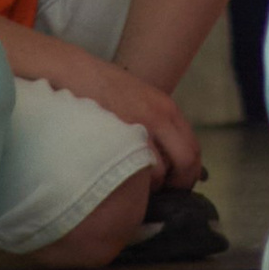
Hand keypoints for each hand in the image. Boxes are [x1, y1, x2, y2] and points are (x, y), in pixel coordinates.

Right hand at [72, 54, 200, 187]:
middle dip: (178, 185)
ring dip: (151, 187)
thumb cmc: (103, 92)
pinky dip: (132, 184)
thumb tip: (167, 164)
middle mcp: (160, 116)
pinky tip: (121, 183)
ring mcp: (140, 126)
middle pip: (186, 162)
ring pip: (160, 172)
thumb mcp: (139, 102)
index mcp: (167, 109)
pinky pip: (135, 171)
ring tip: (137, 190)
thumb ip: (156, 127)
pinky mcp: (119, 135)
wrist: (75, 73)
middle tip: (164, 196)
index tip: (177, 188)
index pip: (193, 149)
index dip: (189, 175)